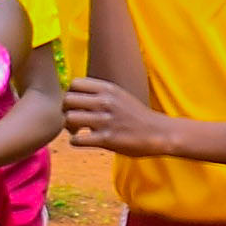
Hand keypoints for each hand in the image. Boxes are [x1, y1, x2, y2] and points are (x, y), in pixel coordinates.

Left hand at [60, 76, 181, 157]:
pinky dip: (75, 142)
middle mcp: (106, 102)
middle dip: (66, 110)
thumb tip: (75, 95)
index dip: (71, 93)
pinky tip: (83, 141)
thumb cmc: (137, 116)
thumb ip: (100, 94)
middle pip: (67, 100)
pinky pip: (77, 140)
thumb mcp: (120, 96)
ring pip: (69, 118)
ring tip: (77, 131)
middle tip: (74, 119)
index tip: (77, 104)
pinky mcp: (107, 139)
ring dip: (69, 127)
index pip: (75, 83)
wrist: (160, 133)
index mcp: (108, 89)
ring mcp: (106, 121)